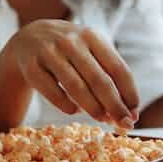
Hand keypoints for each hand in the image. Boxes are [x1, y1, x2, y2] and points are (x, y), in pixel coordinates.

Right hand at [0, 20, 139, 128]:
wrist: (27, 38)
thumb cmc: (70, 52)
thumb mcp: (90, 52)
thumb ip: (109, 76)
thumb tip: (129, 113)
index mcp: (92, 37)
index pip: (119, 69)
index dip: (129, 94)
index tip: (135, 114)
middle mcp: (71, 41)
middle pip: (99, 80)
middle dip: (115, 106)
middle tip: (124, 125)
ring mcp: (49, 52)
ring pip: (76, 87)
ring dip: (93, 108)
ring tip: (103, 119)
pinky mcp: (30, 66)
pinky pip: (52, 92)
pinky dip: (66, 105)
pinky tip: (74, 111)